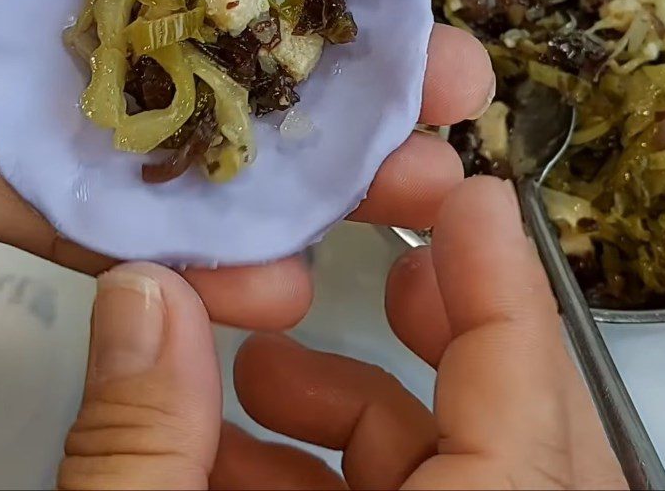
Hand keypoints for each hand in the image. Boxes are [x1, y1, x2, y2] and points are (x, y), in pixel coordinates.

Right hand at [60, 178, 624, 489]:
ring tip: (261, 374)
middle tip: (389, 264)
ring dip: (364, 412)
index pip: (524, 420)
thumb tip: (141, 292)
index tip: (472, 202)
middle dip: (454, 333)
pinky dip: (330, 481)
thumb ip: (140, 440)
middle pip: (521, 444)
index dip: (503, 295)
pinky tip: (237, 465)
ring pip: (455, 481)